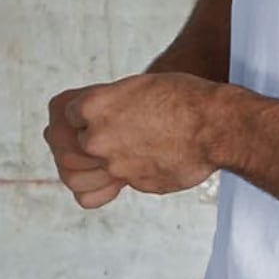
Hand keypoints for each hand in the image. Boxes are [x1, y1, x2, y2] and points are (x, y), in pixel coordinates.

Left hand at [45, 74, 221, 208]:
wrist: (216, 126)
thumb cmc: (186, 99)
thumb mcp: (140, 87)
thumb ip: (112, 105)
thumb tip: (94, 124)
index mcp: (96, 104)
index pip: (63, 113)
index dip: (75, 114)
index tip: (84, 115)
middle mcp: (98, 136)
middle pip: (62, 148)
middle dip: (67, 145)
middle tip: (76, 143)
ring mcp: (115, 164)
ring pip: (76, 178)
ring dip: (83, 171)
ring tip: (94, 164)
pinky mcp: (134, 183)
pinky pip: (107, 191)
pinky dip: (109, 187)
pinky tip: (115, 180)